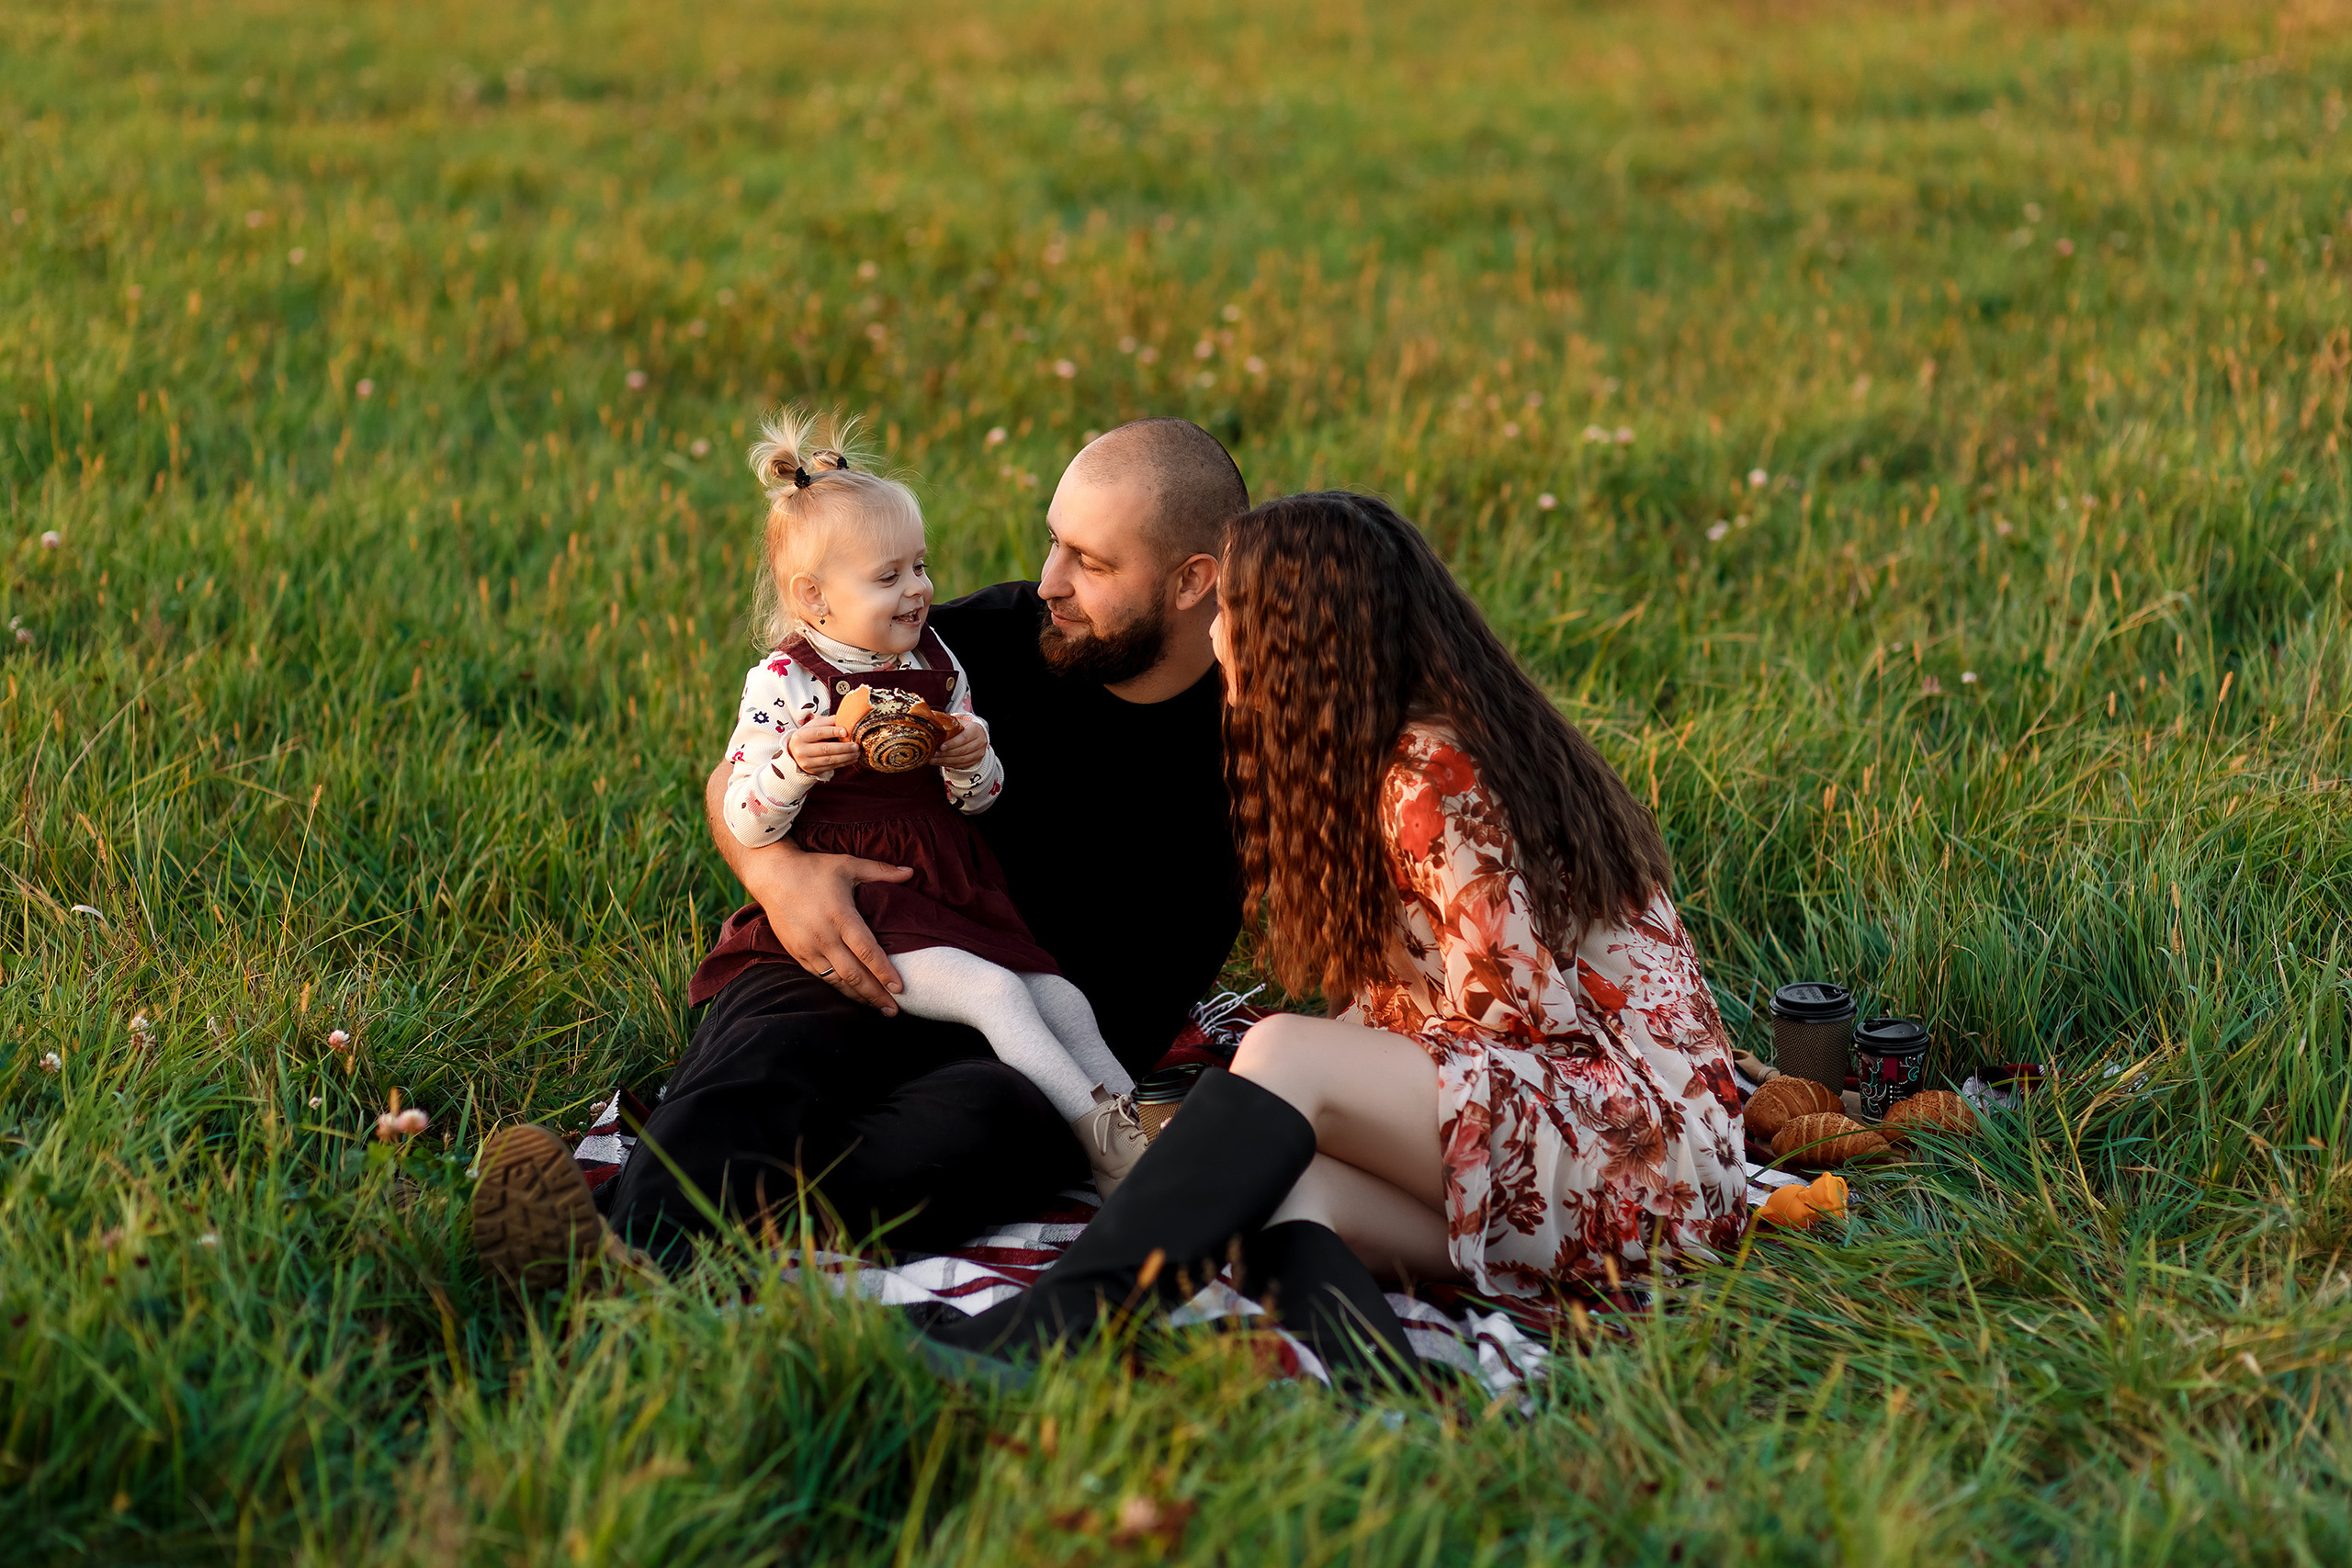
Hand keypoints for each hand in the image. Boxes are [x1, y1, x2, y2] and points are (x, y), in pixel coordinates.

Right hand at [705, 761, 909, 1011]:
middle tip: (894, 1010)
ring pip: (836, 980)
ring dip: (857, 996)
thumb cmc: (814, 868)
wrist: (771, 874)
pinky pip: (820, 976)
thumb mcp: (849, 865)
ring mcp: (808, 947)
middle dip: (875, 994)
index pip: (867, 952)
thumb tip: (911, 872)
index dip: (884, 972)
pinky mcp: (796, 953)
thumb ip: (881, 871)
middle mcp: (824, 936)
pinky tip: (851, 994)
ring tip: (876, 1007)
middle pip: (853, 974)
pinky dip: (837, 988)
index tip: (900, 988)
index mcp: (841, 916)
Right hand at [786, 718, 861, 774]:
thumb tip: (845, 717)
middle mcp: (801, 750)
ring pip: (830, 760)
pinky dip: (843, 763)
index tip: (846, 731)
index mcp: (801, 736)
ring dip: (846, 757)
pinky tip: (851, 759)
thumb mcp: (813, 726)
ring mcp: (807, 762)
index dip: (832, 732)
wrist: (794, 753)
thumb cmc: (808, 736)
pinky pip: (831, 767)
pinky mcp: (813, 771)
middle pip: (826, 749)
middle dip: (843, 747)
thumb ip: (827, 722)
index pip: (818, 733)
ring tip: (856, 753)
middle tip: (856, 745)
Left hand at [932, 714, 988, 771]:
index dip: (952, 744)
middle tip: (934, 754)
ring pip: (961, 760)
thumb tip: (934, 722)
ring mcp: (979, 753)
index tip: (941, 747)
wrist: (975, 735)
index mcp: (976, 730)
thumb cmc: (965, 728)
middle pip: (962, 750)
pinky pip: (962, 765)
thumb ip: (949, 723)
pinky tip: (941, 763)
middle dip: (946, 754)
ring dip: (946, 761)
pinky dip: (950, 765)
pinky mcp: (976, 761)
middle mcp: (980, 742)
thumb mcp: (959, 722)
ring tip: (934, 760)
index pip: (964, 738)